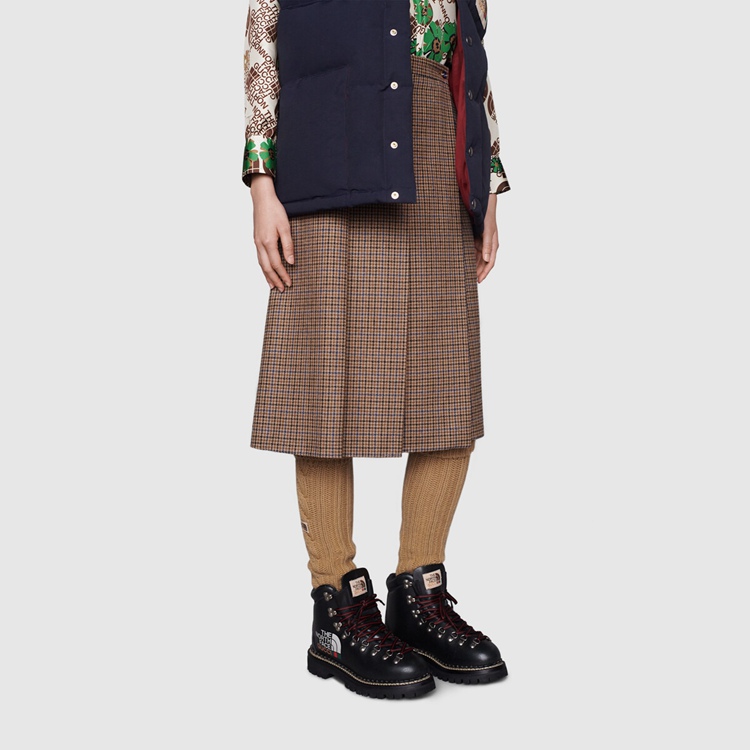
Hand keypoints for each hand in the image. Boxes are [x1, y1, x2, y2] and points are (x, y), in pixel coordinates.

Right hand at [250, 174, 294, 291]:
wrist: (262, 199)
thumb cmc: (275, 211)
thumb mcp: (286, 227)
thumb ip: (288, 246)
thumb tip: (291, 262)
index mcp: (268, 242)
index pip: (276, 264)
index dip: (283, 275)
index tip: (289, 283)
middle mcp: (260, 244)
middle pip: (266, 268)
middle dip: (274, 280)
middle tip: (281, 289)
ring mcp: (256, 242)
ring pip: (261, 264)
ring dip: (267, 276)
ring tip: (272, 285)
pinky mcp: (256, 240)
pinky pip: (259, 258)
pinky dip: (263, 267)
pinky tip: (266, 271)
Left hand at [474, 193, 498, 283]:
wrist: (483, 206)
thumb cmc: (488, 218)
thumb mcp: (488, 232)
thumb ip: (487, 246)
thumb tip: (486, 259)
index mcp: (493, 246)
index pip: (489, 263)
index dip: (484, 273)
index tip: (478, 281)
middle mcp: (488, 247)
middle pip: (483, 263)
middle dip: (478, 272)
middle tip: (469, 280)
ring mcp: (482, 244)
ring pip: (477, 258)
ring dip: (473, 266)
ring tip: (465, 274)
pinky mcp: (476, 240)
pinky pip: (472, 252)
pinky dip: (469, 258)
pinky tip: (463, 262)